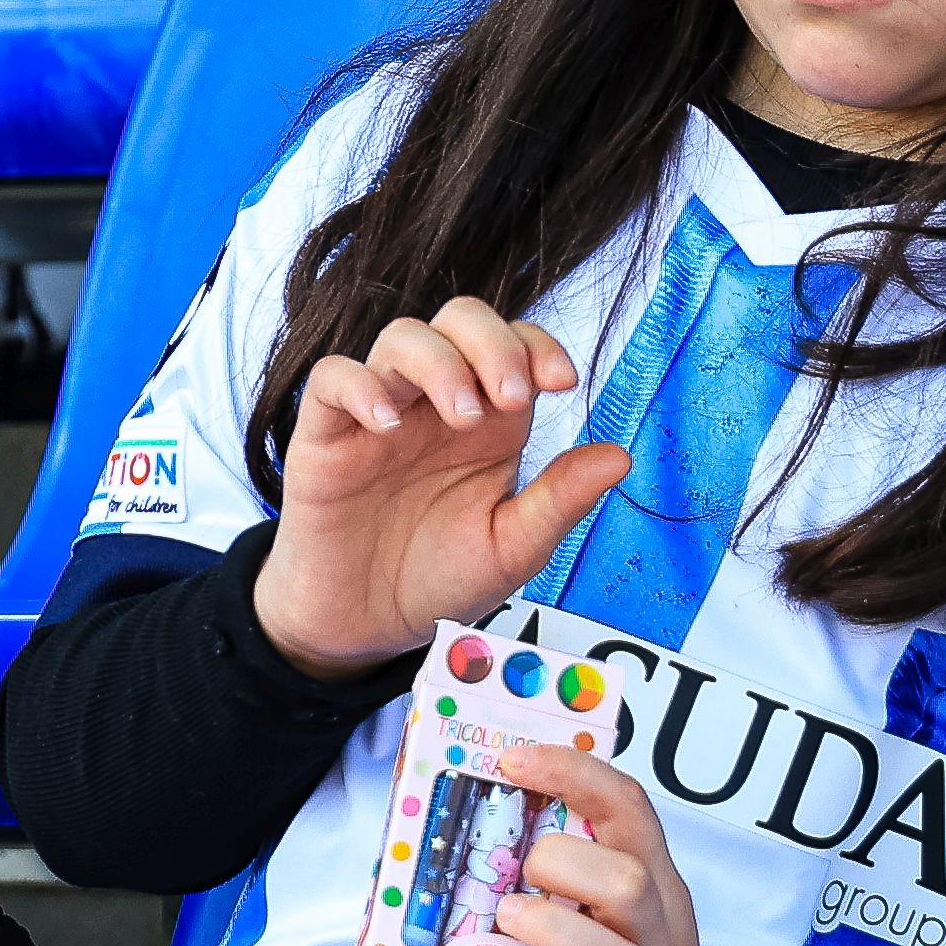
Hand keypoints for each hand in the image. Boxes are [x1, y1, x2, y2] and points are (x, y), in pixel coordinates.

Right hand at [245, 300, 620, 680]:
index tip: (561, 383)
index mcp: (489, 423)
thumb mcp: (512, 548)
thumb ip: (559, 500)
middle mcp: (435, 405)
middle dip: (493, 344)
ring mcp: (379, 413)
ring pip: (402, 337)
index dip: (538, 346)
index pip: (515, 346)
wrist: (365, 625)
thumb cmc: (437, 580)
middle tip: (509, 398)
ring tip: (461, 416)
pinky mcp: (325, 433)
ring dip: (439, 362)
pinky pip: (333, 378)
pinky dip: (361, 386)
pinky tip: (386, 424)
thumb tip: (620, 457)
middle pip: (460, 320)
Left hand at [460, 743, 764, 945]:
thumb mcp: (626, 915)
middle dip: (564, 863)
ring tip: (508, 928)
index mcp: (651, 891)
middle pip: (629, 881)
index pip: (629, 812)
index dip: (574, 774)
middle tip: (517, 878)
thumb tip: (479, 819)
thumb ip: (578, 869)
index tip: (512, 759)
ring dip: (550, 932)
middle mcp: (652, 942)